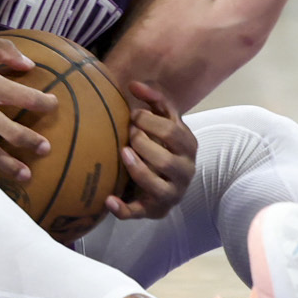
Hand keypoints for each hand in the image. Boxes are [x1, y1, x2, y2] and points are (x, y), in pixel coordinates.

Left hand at [104, 83, 196, 220]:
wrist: (168, 177)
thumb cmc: (162, 143)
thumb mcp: (165, 119)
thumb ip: (154, 99)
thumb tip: (133, 84)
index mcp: (189, 145)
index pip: (172, 131)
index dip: (149, 121)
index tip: (132, 115)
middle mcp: (185, 171)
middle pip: (166, 160)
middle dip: (143, 144)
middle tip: (128, 134)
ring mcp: (172, 193)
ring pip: (157, 187)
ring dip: (138, 170)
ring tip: (122, 154)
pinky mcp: (155, 210)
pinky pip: (138, 212)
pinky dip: (123, 209)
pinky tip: (108, 199)